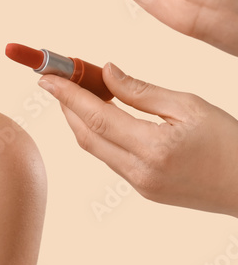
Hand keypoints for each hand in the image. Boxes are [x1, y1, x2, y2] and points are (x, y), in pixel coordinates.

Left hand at [40, 63, 237, 216]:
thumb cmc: (230, 141)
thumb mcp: (189, 106)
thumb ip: (141, 91)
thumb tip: (106, 72)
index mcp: (153, 148)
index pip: (95, 116)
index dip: (66, 94)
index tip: (44, 76)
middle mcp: (140, 171)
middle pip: (86, 134)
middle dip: (66, 105)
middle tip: (57, 79)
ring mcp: (141, 185)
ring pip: (95, 148)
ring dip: (80, 119)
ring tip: (77, 92)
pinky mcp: (145, 192)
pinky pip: (110, 159)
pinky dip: (99, 135)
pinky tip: (102, 116)